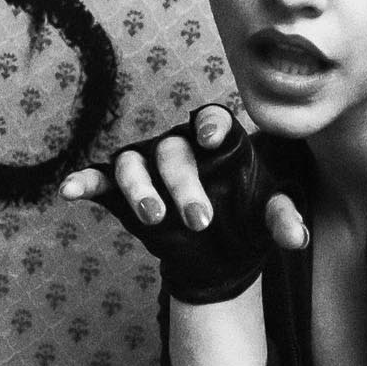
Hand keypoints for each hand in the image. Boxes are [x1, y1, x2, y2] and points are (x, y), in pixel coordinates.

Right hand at [58, 104, 307, 300]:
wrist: (219, 245)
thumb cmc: (246, 216)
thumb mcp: (267, 216)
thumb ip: (283, 219)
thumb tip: (296, 238)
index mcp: (215, 142)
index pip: (210, 120)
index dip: (210, 127)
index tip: (214, 142)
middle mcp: (177, 147)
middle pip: (174, 153)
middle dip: (185, 185)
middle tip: (202, 221)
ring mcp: (147, 167)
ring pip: (134, 164)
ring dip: (141, 189)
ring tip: (156, 219)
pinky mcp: (123, 191)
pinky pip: (100, 181)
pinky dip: (85, 182)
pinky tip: (70, 192)